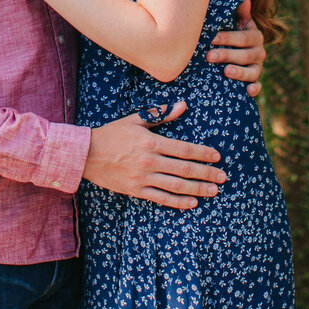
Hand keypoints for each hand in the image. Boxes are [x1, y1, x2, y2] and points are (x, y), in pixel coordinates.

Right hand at [83, 101, 226, 209]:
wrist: (85, 154)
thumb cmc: (111, 134)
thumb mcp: (136, 119)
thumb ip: (161, 115)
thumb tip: (183, 106)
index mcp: (151, 142)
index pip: (184, 149)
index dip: (203, 153)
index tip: (217, 156)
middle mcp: (149, 161)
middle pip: (185, 169)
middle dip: (206, 173)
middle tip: (223, 176)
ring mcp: (143, 178)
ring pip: (176, 186)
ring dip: (197, 188)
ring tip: (213, 190)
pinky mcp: (136, 190)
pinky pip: (161, 198)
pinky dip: (178, 202)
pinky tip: (192, 203)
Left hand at [206, 0, 265, 97]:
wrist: (240, 50)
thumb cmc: (234, 34)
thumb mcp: (238, 22)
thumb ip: (240, 13)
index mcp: (255, 36)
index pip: (242, 37)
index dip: (227, 38)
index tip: (211, 38)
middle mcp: (259, 52)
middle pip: (244, 55)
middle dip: (226, 55)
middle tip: (208, 56)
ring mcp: (258, 67)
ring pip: (252, 72)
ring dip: (239, 72)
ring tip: (226, 71)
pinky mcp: (255, 81)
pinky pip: (258, 86)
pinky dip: (255, 89)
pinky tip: (248, 91)